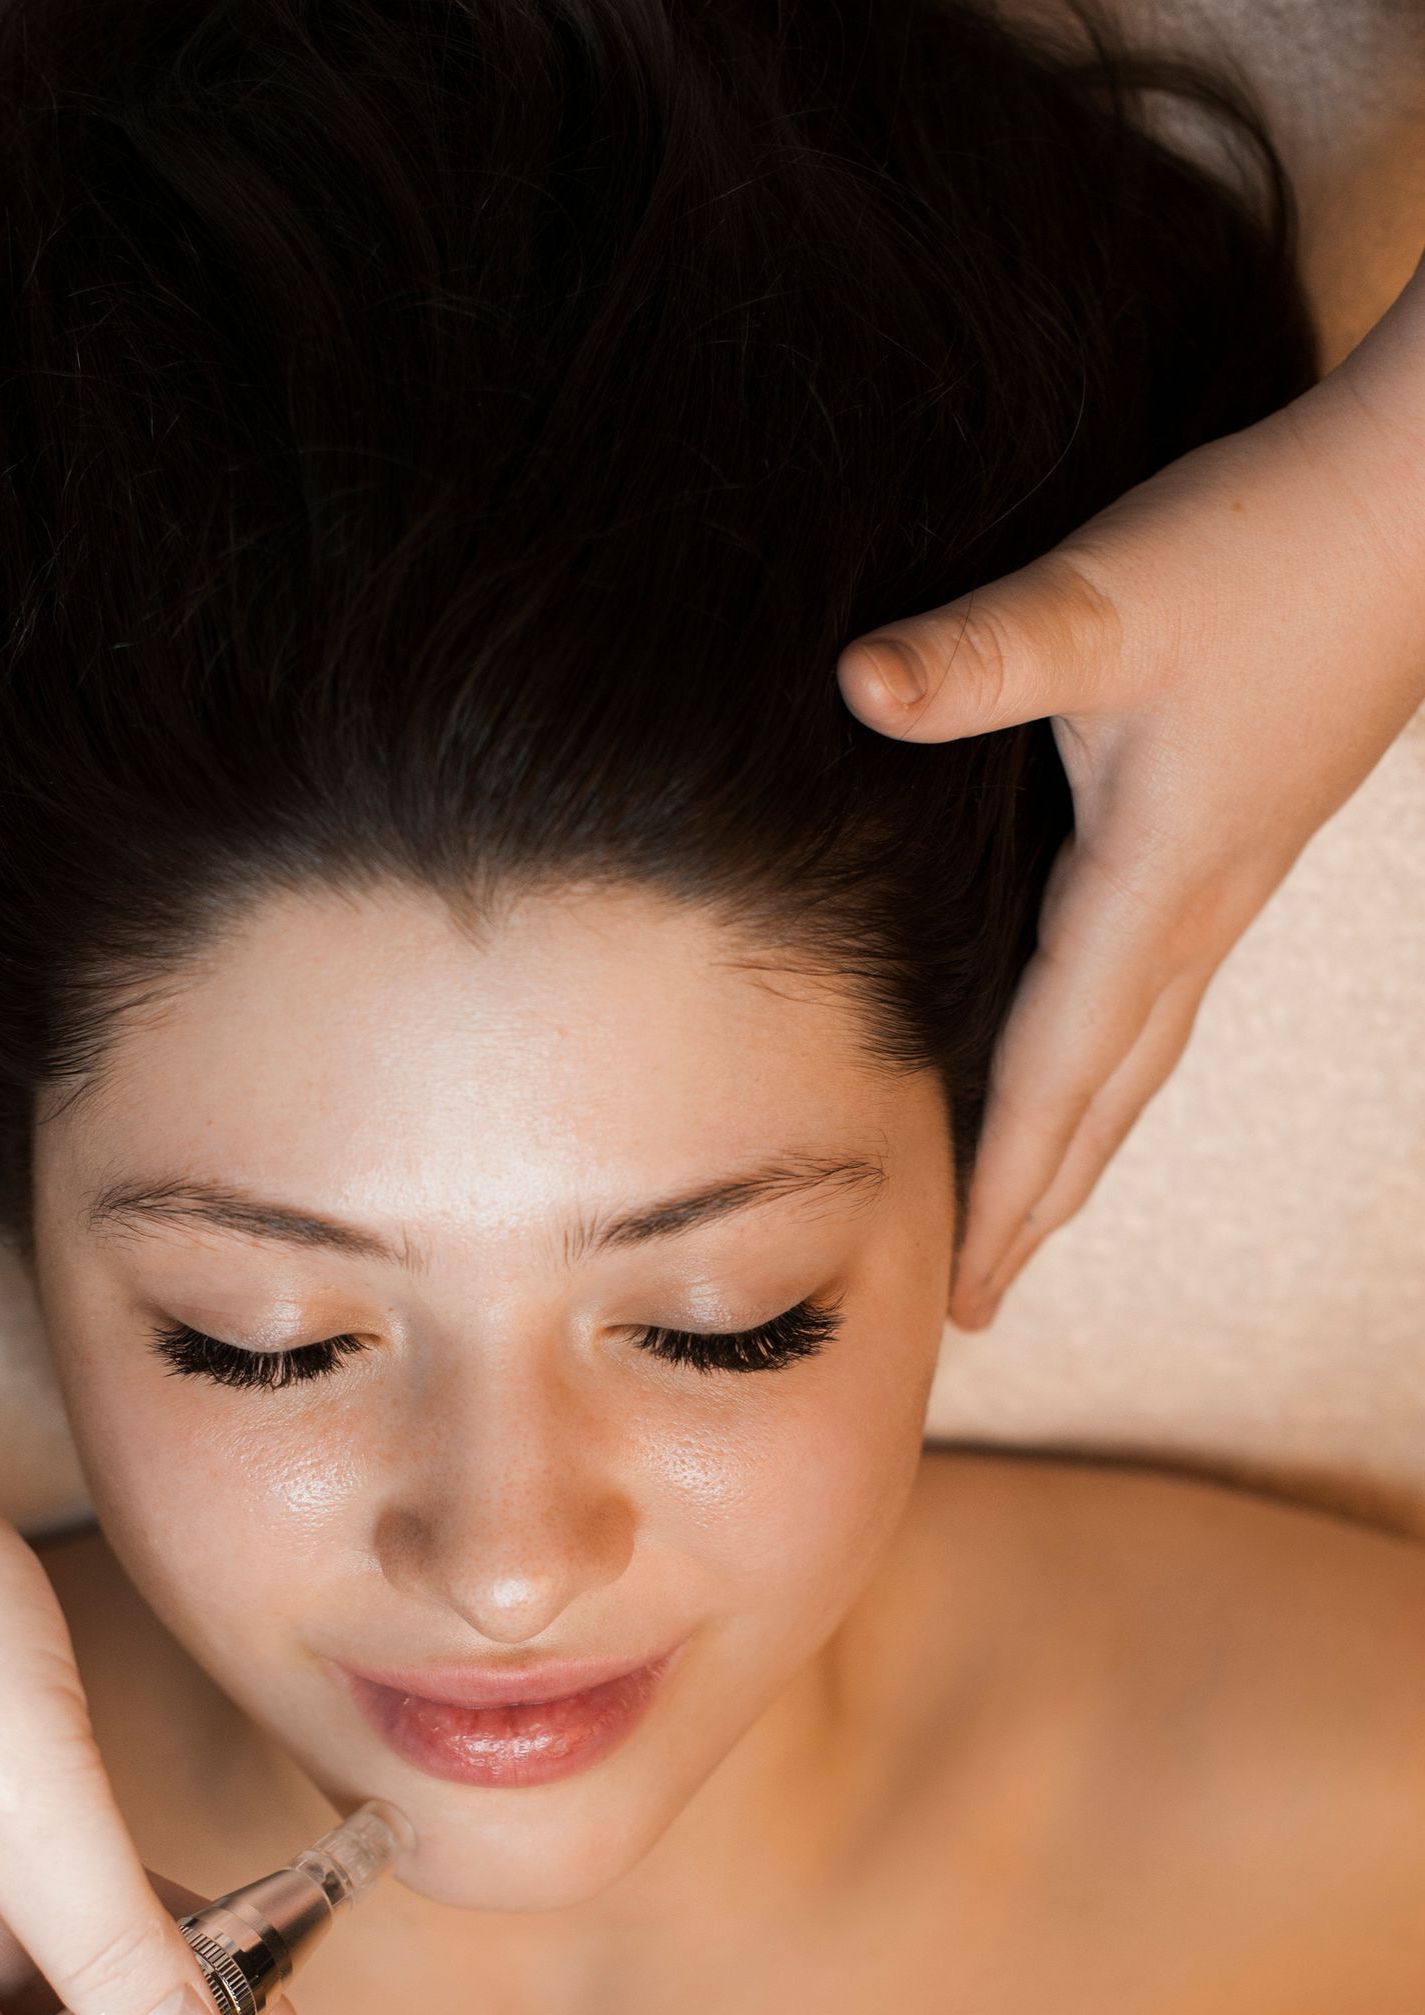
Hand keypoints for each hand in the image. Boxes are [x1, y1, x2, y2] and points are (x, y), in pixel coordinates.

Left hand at [839, 256, 1424, 1328]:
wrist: (1413, 501)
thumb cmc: (1264, 548)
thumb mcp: (1104, 599)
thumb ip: (979, 652)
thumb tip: (854, 681)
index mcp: (1151, 890)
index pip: (1054, 1077)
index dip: (1000, 1187)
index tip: (958, 1290)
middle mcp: (1195, 913)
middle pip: (1103, 1102)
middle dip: (1037, 1207)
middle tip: (977, 1305)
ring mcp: (1227, 882)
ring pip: (1140, 1058)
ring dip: (1079, 1147)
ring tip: (1028, 1221)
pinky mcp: (1238, 837)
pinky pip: (1160, 998)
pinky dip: (1111, 1065)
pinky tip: (1092, 1057)